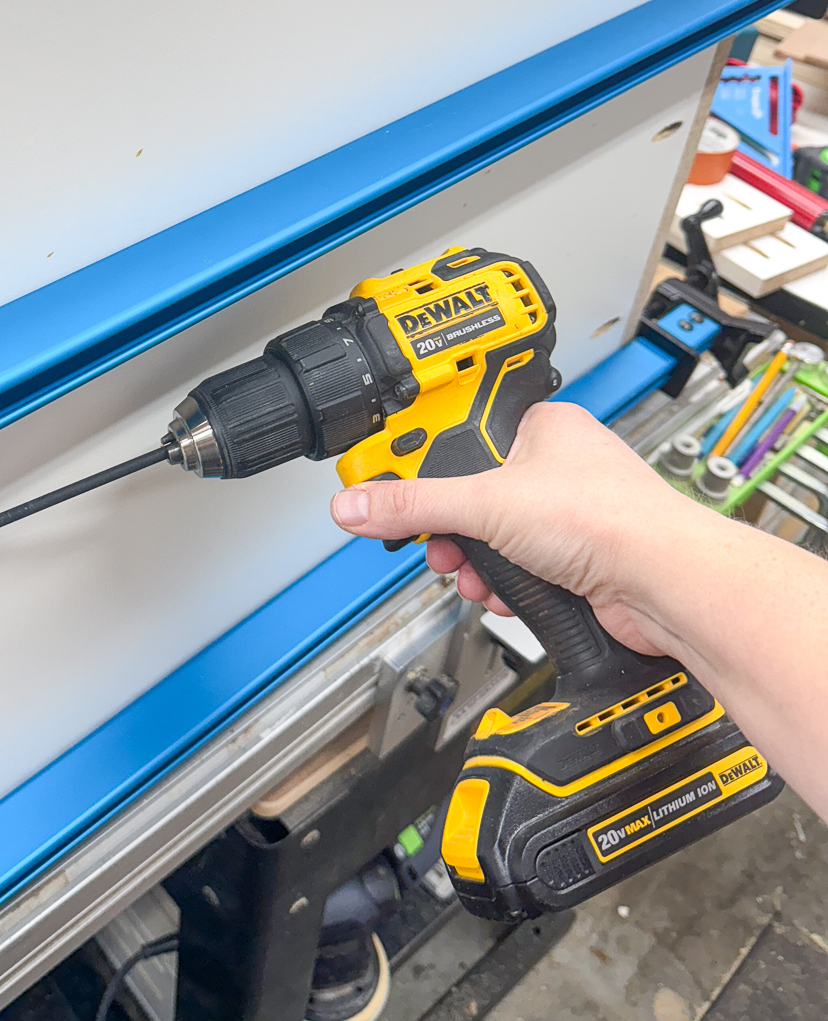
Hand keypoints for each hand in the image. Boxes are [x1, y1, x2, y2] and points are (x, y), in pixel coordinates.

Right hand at [329, 402, 727, 656]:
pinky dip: (509, 585)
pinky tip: (508, 593)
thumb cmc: (609, 519)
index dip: (427, 465)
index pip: (464, 437)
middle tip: (438, 544)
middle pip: (475, 497)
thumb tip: (356, 504)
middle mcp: (560, 468)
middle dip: (454, 532)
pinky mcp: (579, 562)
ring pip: (498, 539)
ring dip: (480, 564)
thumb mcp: (486, 504)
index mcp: (543, 427)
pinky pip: (523, 570)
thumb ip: (415, 506)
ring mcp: (572, 517)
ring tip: (476, 575)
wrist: (664, 583)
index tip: (390, 482)